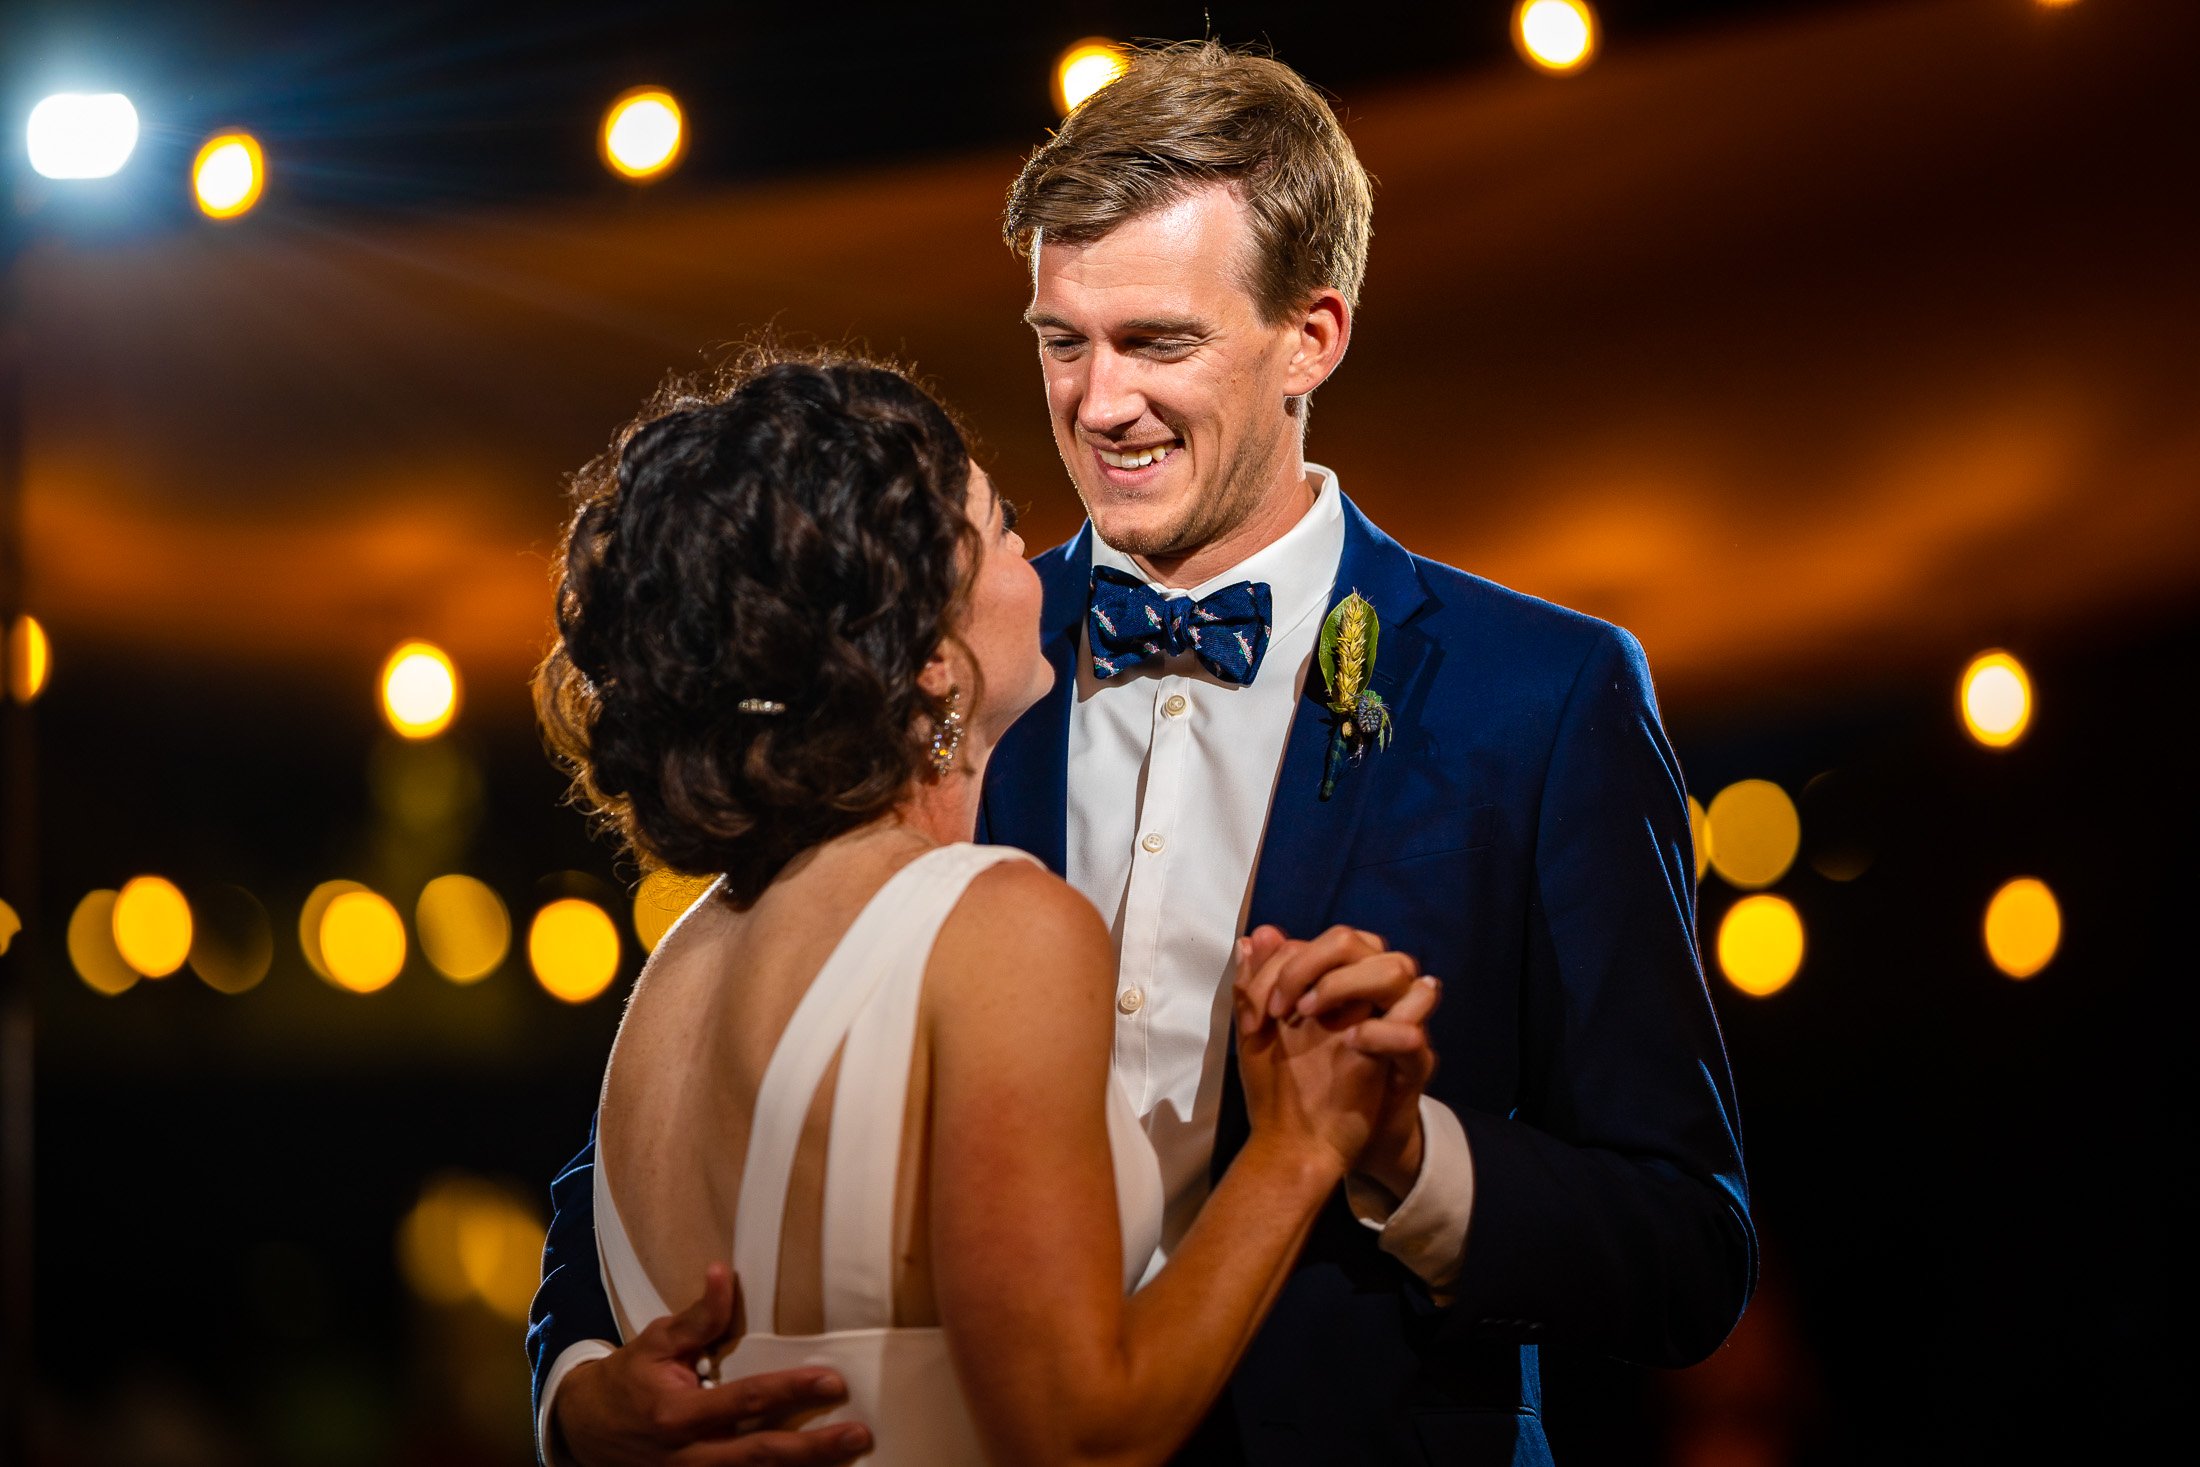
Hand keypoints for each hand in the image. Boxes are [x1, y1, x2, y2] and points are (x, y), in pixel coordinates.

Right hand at [555, 1264, 871, 1466]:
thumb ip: (698, 1316)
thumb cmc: (628, 1379)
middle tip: (860, 1434)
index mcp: (677, 1414)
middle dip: (813, 1449)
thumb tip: (725, 1273)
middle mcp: (687, 1456)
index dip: (790, 1391)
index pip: (745, 1400)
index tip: (832, 1381)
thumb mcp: (656, 1341)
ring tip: (849, 1455)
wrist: (584, 1431)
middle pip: (760, 1456)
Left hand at [1243, 925, 1441, 1199]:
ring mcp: (1396, 1022)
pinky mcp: (1411, 1061)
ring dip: (1345, 983)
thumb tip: (1252, 940)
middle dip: (1309, 964)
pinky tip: (1350, 1040)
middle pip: (1358, 941)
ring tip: (1307, 1014)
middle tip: (1280, 1010)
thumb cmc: (1288, 1087)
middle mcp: (1370, 994)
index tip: (1254, 1011)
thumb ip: (1257, 987)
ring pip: (1396, 969)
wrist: (1315, 1149)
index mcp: (1336, 982)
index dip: (1280, 965)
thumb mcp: (1265, 1036)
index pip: (1316, 942)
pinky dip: (1383, 1030)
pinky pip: (1413, 1031)